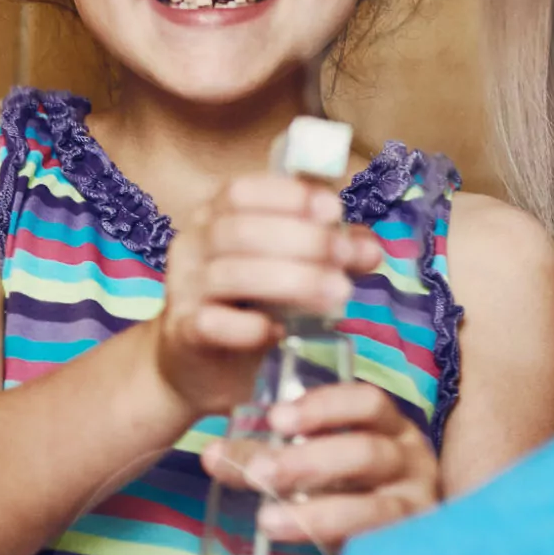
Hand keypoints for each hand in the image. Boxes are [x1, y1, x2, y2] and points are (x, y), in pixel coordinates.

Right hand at [155, 175, 381, 416]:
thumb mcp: (291, 268)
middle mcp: (192, 245)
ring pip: (230, 274)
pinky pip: (210, 323)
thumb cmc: (250, 303)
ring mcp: (183, 289)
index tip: (333, 210)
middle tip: (345, 256)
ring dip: (291, 280)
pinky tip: (280, 332)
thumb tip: (370, 249)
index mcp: (215, 216)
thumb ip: (330, 253)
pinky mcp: (184, 333)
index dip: (289, 195)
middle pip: (241, 230)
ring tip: (338, 293)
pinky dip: (248, 327)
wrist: (199, 364)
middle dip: (303, 240)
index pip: (241, 190)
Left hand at [203, 380, 440, 554]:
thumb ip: (270, 459)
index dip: (325, 407)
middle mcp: (413, 468)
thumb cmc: (358, 498)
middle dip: (311, 461)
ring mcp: (419, 516)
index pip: (368, 403)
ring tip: (268, 523)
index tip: (276, 418)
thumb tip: (212, 456)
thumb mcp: (320, 472)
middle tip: (259, 474)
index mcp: (393, 433)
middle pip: (367, 453)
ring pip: (378, 511)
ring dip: (323, 516)